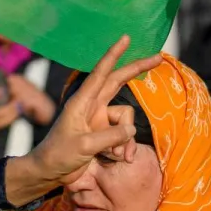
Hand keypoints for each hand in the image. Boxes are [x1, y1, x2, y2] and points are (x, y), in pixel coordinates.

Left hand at [4, 36, 161, 205]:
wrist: (50, 172)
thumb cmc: (59, 155)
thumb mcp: (84, 146)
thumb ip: (110, 136)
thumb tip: (131, 130)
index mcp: (81, 102)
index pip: (100, 74)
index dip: (113, 55)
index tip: (125, 38)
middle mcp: (92, 107)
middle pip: (119, 83)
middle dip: (137, 70)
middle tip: (160, 58)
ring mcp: (99, 120)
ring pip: (126, 121)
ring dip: (126, 140)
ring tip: (113, 155)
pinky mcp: (105, 134)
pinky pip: (125, 137)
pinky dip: (125, 148)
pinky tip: (116, 159)